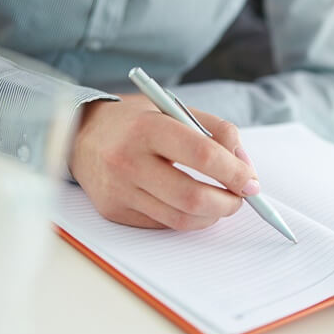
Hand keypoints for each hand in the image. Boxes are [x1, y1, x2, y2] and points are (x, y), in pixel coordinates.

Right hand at [69, 94, 258, 229]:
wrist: (82, 135)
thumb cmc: (137, 122)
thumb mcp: (176, 110)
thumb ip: (217, 131)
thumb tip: (246, 168)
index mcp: (147, 128)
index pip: (202, 155)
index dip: (234, 172)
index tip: (251, 181)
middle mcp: (128, 160)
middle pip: (192, 196)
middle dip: (228, 203)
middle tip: (240, 198)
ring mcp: (118, 190)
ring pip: (180, 218)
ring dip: (212, 215)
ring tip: (221, 202)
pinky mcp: (113, 211)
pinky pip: (162, 224)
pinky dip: (187, 218)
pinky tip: (192, 205)